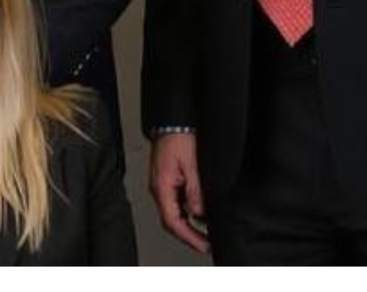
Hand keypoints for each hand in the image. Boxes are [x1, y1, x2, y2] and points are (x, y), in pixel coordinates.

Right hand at [149, 132, 209, 255]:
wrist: (172, 120)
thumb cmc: (178, 137)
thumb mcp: (192, 165)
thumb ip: (195, 190)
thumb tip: (199, 212)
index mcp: (162, 187)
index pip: (173, 221)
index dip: (189, 237)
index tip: (203, 245)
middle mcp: (160, 189)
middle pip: (172, 221)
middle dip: (189, 235)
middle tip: (206, 244)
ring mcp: (163, 185)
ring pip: (175, 212)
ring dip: (189, 224)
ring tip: (207, 232)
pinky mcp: (168, 180)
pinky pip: (177, 202)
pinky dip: (188, 211)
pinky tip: (200, 213)